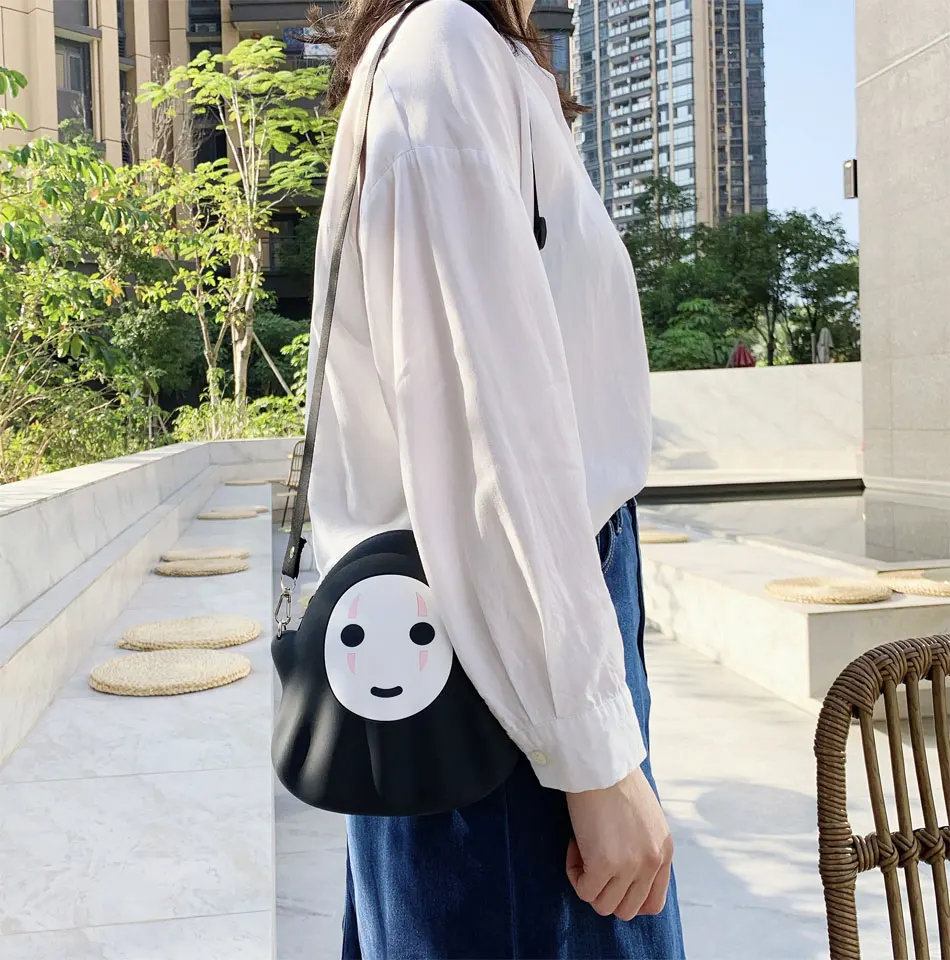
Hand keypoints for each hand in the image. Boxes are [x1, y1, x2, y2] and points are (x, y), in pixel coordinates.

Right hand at [565, 766, 672, 920]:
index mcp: (664, 851)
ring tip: (583, 849)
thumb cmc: (615, 779)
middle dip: (605, 890)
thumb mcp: (645, 816)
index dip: (627, 897)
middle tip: (592, 859)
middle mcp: (652, 862)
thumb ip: (643, 844)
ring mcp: (630, 866)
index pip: (653, 903)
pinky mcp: (604, 864)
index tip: (609, 878)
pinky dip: (574, 873)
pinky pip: (584, 890)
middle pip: (627, 909)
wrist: (600, 761)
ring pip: (604, 905)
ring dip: (588, 883)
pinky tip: (574, 845)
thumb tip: (625, 866)